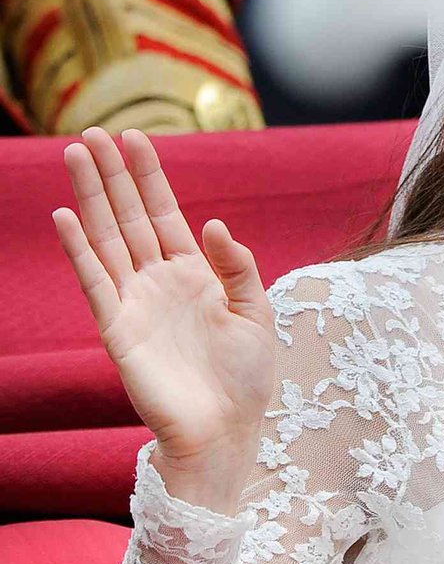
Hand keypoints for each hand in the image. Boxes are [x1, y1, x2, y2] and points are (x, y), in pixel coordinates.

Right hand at [53, 128, 276, 499]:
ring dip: (91, 197)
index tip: (135, 138)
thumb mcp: (256, 314)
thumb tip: (211, 222)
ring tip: (77, 155)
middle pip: (130, 216)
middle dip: (113, 175)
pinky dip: (79, 248)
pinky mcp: (118, 328)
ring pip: (107, 238)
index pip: (166, 214)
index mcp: (195, 275)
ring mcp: (136, 302)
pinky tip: (66, 215)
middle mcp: (160, 282)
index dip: (150, 177)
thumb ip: (237, 266)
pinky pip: (95, 280)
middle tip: (93, 132)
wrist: (226, 431)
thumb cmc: (246, 379)